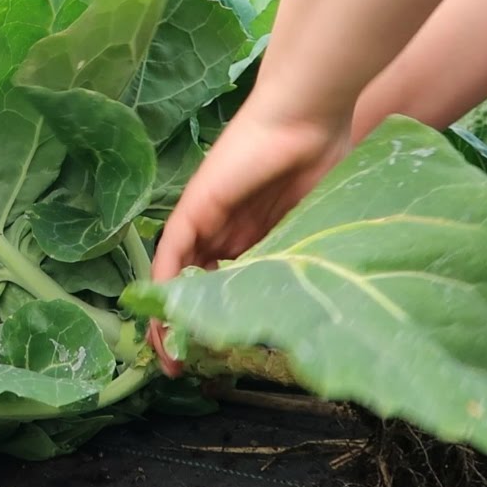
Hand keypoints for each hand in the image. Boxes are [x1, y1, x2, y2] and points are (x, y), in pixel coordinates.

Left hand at [147, 106, 352, 376]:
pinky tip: (163, 323)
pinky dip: (163, 289)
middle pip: (194, 288)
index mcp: (253, 235)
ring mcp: (206, 219)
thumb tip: (302, 312)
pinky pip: (170, 255)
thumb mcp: (315, 227)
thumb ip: (299, 261)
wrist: (308, 116)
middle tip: (186, 371)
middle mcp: (223, 231)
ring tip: (168, 360)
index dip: (220, 323)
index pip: (227, 287)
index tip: (221, 362)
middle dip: (187, 330)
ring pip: (176, 279)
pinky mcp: (194, 209)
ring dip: (169, 320)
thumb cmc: (324, 159)